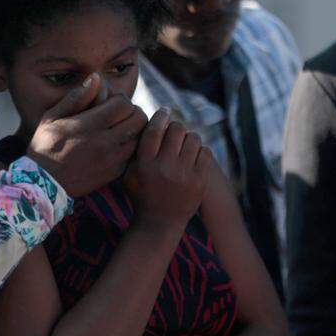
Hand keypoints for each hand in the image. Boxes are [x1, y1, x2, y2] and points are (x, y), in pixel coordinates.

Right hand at [27, 74, 147, 196]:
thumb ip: (76, 97)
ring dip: (134, 131)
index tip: (109, 103)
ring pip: (141, 138)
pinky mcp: (115, 173)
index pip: (124, 104)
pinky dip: (130, 148)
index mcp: (90, 125)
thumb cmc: (45, 147)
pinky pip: (134, 155)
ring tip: (120, 130)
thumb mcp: (52, 117)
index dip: (120, 99)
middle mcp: (105, 142)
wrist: (43, 184)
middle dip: (132, 112)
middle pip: (139, 119)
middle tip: (120, 115)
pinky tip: (116, 147)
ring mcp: (113, 159)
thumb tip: (95, 78)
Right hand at [123, 110, 209, 232]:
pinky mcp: (199, 181)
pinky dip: (199, 151)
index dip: (160, 116)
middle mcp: (165, 168)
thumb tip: (146, 121)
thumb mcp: (129, 174)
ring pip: (193, 138)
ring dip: (188, 138)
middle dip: (175, 127)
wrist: (160, 224)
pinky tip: (192, 157)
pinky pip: (205, 152)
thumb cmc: (142, 195)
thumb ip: (135, 150)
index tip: (164, 112)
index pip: (155, 130)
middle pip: (176, 129)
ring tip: (184, 146)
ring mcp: (184, 175)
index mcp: (145, 165)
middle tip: (174, 132)